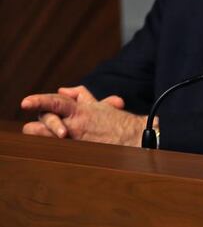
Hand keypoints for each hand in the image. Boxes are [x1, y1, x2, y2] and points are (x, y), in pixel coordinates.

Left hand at [20, 85, 144, 146]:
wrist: (136, 139)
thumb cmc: (118, 123)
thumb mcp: (100, 105)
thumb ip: (81, 95)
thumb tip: (62, 89)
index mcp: (81, 110)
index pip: (56, 102)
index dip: (39, 101)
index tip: (25, 103)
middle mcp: (76, 123)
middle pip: (46, 119)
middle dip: (41, 123)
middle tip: (43, 129)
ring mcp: (75, 139)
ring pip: (45, 135)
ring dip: (43, 135)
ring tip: (52, 138)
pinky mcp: (78, 152)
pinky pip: (56, 149)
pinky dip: (53, 148)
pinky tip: (58, 148)